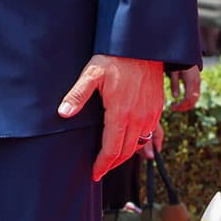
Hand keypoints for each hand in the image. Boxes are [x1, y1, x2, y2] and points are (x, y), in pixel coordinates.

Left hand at [58, 54, 163, 180]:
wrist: (142, 46)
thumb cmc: (114, 59)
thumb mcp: (91, 74)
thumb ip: (77, 95)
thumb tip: (63, 113)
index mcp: (121, 114)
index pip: (111, 150)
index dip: (102, 165)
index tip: (94, 173)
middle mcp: (139, 118)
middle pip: (126, 152)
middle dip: (112, 164)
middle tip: (100, 170)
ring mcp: (150, 115)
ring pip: (138, 145)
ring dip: (125, 154)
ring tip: (111, 159)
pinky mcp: (157, 109)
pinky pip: (149, 133)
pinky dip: (138, 142)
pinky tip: (128, 141)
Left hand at [168, 65, 200, 111]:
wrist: (187, 53)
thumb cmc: (178, 61)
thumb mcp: (174, 72)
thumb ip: (175, 83)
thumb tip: (175, 97)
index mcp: (191, 81)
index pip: (188, 98)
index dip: (181, 105)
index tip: (172, 107)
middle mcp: (197, 83)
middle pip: (193, 100)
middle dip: (183, 107)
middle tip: (173, 108)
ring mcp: (198, 82)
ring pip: (195, 98)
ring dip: (186, 104)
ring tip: (177, 106)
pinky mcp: (197, 81)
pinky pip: (195, 94)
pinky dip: (189, 100)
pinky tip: (181, 100)